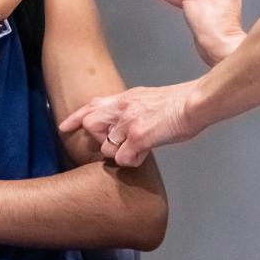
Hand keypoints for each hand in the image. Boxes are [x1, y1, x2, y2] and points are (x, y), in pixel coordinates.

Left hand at [58, 80, 201, 167]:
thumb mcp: (148, 98)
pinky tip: (144, 156)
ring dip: (119, 153)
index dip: (75, 117)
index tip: (64, 127)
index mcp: (125, 98)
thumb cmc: (179, 102)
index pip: (92, 105)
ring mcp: (129, 123)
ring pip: (107, 147)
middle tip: (118, 144)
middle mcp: (123, 108)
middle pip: (91, 125)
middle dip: (100, 139)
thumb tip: (128, 118)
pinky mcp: (139, 137)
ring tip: (137, 150)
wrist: (195, 102)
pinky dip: (133, 162)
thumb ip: (133, 107)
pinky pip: (123, 159)